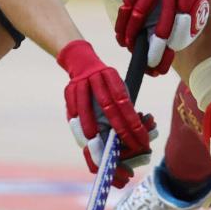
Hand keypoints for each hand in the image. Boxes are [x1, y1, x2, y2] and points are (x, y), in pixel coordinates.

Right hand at [57, 40, 156, 187]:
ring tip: (94, 141)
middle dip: (118, 129)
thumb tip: (135, 132)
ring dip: (89, 124)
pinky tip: (80, 135)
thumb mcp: (116, 88)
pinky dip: (75, 119)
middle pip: (108, 105)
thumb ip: (122, 107)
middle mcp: (97, 77)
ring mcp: (81, 82)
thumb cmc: (104, 83)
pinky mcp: (69, 89)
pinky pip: (72, 106)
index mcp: (112, 77)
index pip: (125, 102)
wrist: (81, 63)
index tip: (142, 140)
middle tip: (125, 146)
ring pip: (85, 105)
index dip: (134, 123)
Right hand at [115, 0, 209, 74]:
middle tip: (132, 47)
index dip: (163, 28)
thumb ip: (190, 22)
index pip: (170, 12)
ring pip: (133, 2)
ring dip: (126, 23)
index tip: (155, 44)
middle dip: (136, 29)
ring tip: (122, 40)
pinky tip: (120, 27)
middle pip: (145, 7)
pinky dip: (123, 12)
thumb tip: (172, 44)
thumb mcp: (199, 4)